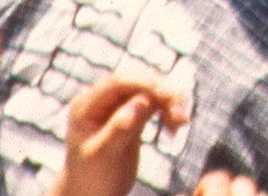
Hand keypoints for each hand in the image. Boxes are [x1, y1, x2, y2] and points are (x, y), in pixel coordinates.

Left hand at [53, 76, 188, 195]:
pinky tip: (175, 124)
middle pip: (137, 82)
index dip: (145, 83)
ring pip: (148, 90)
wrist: (92, 195)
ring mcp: (116, 106)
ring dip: (168, 101)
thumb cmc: (92, 178)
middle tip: (180, 114)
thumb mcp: (104, 155)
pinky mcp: (131, 114)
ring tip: (181, 122)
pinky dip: (167, 109)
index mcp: (86, 106)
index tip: (169, 95)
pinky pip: (153, 102)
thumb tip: (142, 102)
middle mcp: (101, 100)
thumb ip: (120, 128)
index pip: (118, 82)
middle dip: (162, 93)